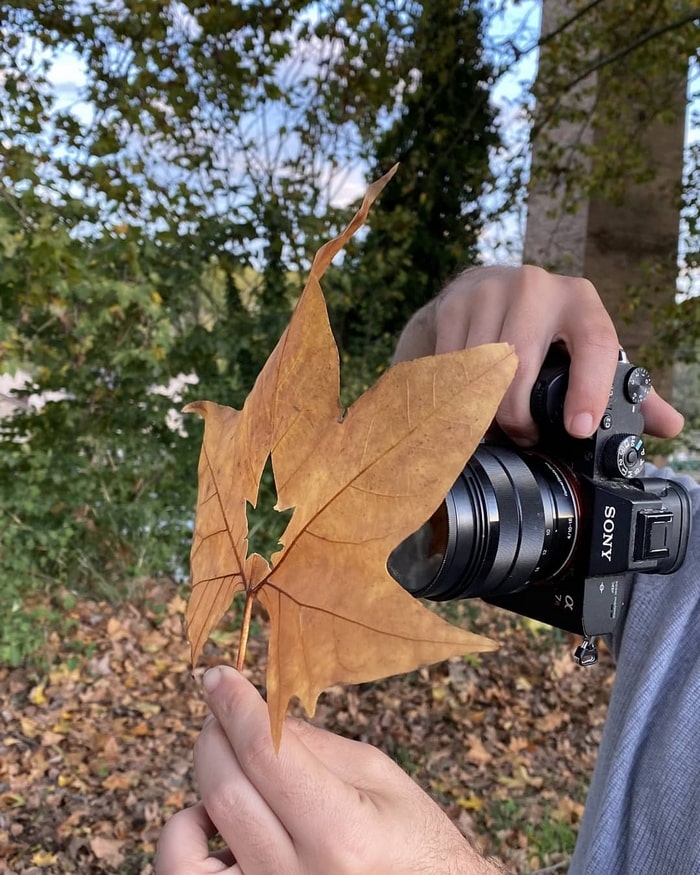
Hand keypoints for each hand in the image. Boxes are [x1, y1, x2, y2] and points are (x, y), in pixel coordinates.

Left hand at [156, 666, 504, 874]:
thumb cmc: (414, 844)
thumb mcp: (379, 778)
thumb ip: (314, 745)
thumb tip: (257, 716)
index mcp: (342, 833)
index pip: (266, 753)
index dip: (235, 706)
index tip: (217, 677)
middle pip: (225, 790)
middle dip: (215, 735)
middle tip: (224, 714)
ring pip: (186, 848)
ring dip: (199, 797)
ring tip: (230, 779)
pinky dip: (188, 845)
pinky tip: (221, 829)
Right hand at [392, 265, 682, 445]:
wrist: (482, 290)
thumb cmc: (543, 329)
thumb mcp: (584, 348)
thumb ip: (626, 389)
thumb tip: (669, 426)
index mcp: (579, 300)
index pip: (593, 342)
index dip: (588, 388)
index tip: (578, 428)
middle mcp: (536, 288)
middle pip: (522, 364)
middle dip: (517, 413)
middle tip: (522, 437)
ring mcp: (490, 292)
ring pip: (481, 370)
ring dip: (482, 410)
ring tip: (490, 426)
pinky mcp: (454, 305)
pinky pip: (450, 366)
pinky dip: (454, 396)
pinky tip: (463, 405)